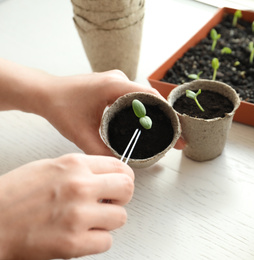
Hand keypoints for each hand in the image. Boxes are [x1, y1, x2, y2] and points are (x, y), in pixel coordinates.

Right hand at [0, 153, 133, 259]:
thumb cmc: (13, 197)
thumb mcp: (49, 168)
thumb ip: (81, 170)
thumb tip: (107, 177)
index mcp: (74, 165)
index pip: (121, 167)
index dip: (123, 178)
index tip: (118, 186)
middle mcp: (79, 187)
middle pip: (127, 189)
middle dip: (120, 198)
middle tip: (108, 203)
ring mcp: (78, 215)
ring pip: (120, 217)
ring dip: (107, 222)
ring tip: (89, 221)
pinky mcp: (73, 242)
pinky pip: (107, 241)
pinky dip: (97, 241)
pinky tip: (81, 236)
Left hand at [38, 70, 166, 154]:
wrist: (45, 92)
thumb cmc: (60, 107)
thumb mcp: (80, 134)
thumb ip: (100, 151)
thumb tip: (121, 166)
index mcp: (114, 85)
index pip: (151, 96)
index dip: (167, 113)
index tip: (177, 130)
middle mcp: (119, 78)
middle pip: (152, 97)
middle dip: (166, 117)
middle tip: (176, 137)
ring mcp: (117, 80)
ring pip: (145, 97)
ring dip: (157, 113)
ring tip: (167, 133)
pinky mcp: (115, 84)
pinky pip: (136, 96)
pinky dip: (145, 110)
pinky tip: (149, 124)